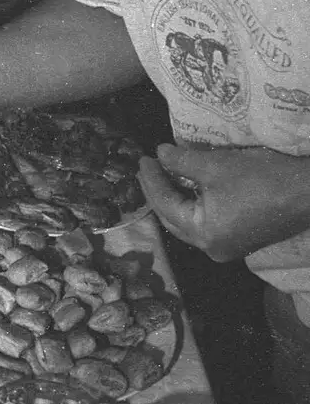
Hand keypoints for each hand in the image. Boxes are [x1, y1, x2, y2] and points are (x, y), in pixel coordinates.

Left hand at [138, 141, 309, 261]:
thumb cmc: (261, 178)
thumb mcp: (215, 165)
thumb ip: (181, 161)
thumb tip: (160, 154)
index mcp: (203, 234)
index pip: (165, 204)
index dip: (151, 179)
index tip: (143, 158)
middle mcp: (212, 248)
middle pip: (173, 219)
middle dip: (158, 192)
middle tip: (147, 167)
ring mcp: (229, 247)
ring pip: (189, 223)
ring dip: (176, 199)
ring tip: (163, 174)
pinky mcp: (242, 240)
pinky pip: (207, 224)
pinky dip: (194, 206)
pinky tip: (189, 187)